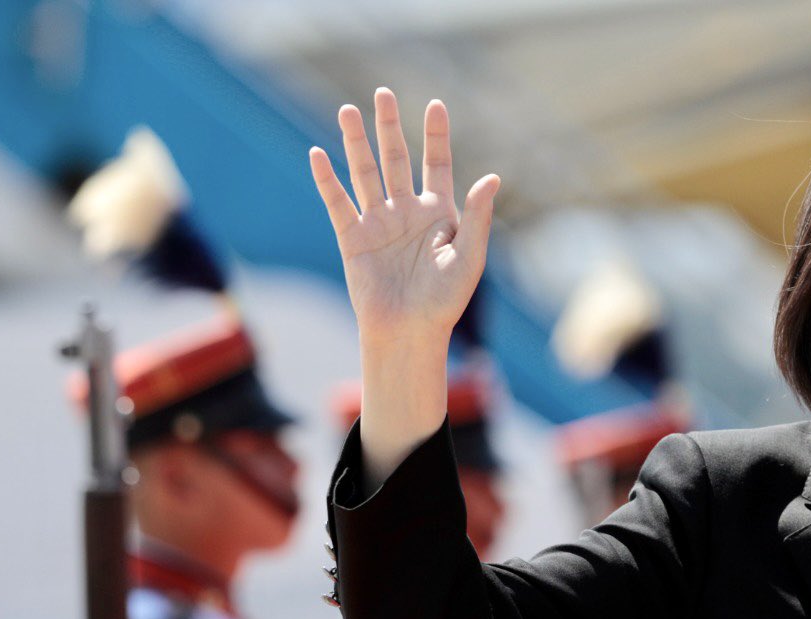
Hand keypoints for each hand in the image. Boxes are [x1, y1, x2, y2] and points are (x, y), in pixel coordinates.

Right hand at [310, 89, 501, 479]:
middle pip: (396, 159)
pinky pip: (338, 204)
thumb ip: (477, 217)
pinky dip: (328, 180)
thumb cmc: (444, 302)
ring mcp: (378, 224)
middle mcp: (406, 213)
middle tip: (382, 93)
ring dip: (355, 143)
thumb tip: (492, 178)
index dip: (436, 136)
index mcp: (438, 214)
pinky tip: (318, 154)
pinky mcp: (353, 240)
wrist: (409, 334)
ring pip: (365, 174)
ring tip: (348, 110)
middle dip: (389, 126)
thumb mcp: (470, 258)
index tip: (435, 105)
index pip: (436, 164)